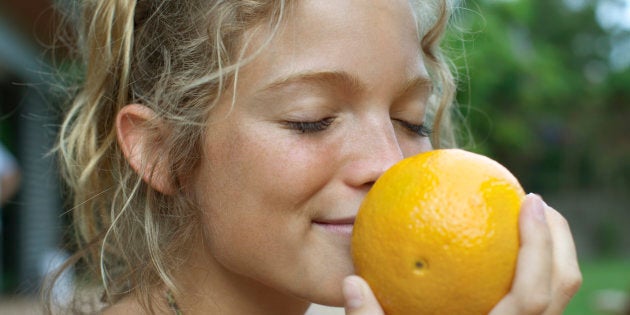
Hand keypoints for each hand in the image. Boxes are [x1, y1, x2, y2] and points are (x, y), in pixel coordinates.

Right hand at [342, 194, 581, 314]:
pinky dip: (537, 266)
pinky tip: (507, 249)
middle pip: (563, 286)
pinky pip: (543, 296)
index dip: (539, 246)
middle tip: (534, 200)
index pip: (535, 296)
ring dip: (553, 249)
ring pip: (561, 292)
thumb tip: (352, 283)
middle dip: (559, 237)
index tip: (529, 201)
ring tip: (528, 217)